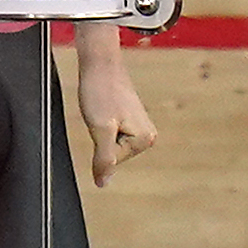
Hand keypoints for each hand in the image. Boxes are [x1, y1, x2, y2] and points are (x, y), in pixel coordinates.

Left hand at [78, 58, 156, 187]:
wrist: (100, 63)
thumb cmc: (100, 91)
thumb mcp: (100, 130)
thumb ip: (104, 160)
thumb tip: (103, 183)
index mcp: (144, 139)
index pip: (113, 161)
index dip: (99, 145)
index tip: (102, 121)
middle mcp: (147, 135)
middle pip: (114, 155)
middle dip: (101, 138)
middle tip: (102, 115)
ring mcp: (140, 127)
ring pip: (111, 145)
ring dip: (101, 131)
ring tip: (103, 110)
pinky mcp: (131, 120)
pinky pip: (111, 134)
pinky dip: (102, 125)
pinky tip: (104, 109)